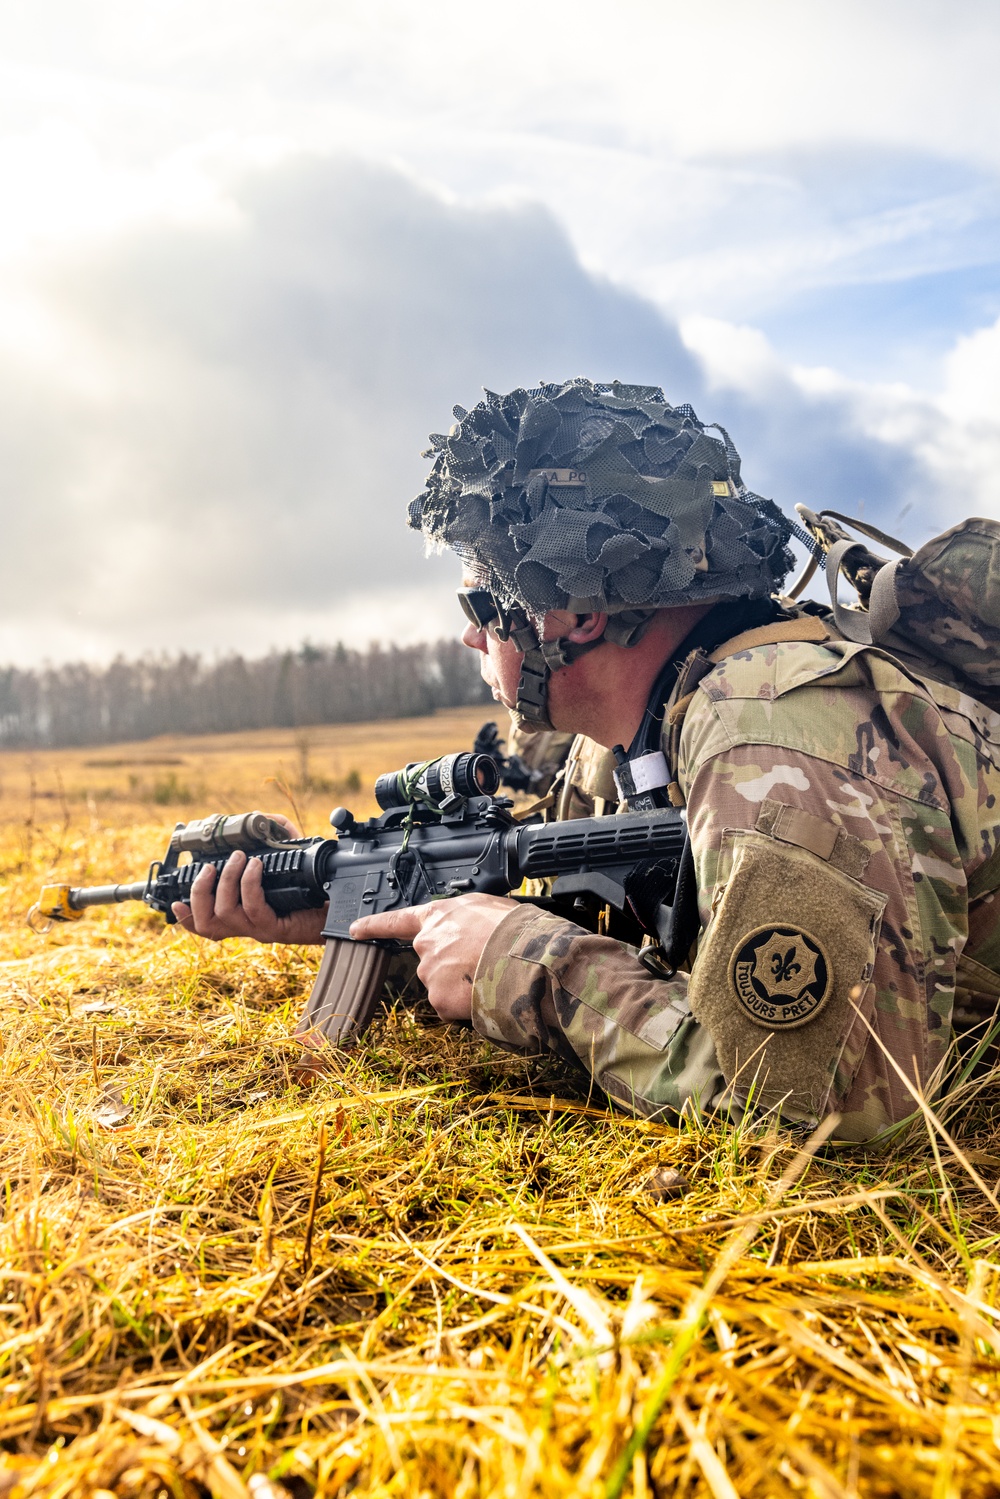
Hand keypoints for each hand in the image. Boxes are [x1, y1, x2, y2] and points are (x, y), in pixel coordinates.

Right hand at [172, 849, 326, 944]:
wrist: (340, 908)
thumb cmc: (314, 888)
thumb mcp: (290, 859)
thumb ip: (275, 837)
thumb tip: (262, 817)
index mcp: (242, 915)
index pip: (205, 925)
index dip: (186, 917)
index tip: (174, 902)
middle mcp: (246, 925)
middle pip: (206, 922)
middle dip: (200, 890)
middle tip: (212, 866)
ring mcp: (259, 928)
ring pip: (225, 913)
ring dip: (226, 881)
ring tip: (239, 859)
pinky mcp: (275, 927)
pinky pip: (252, 908)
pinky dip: (250, 884)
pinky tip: (257, 866)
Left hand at [350, 894, 515, 1019]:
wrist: (523, 956)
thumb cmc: (513, 928)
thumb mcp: (487, 906)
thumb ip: (466, 918)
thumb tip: (470, 928)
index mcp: (438, 916)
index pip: (396, 920)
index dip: (374, 926)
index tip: (356, 930)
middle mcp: (427, 942)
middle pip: (431, 960)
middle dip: (451, 968)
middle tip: (480, 965)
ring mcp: (429, 972)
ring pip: (442, 986)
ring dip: (461, 987)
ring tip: (489, 977)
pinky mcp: (438, 998)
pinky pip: (451, 1006)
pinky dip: (466, 1006)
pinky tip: (484, 994)